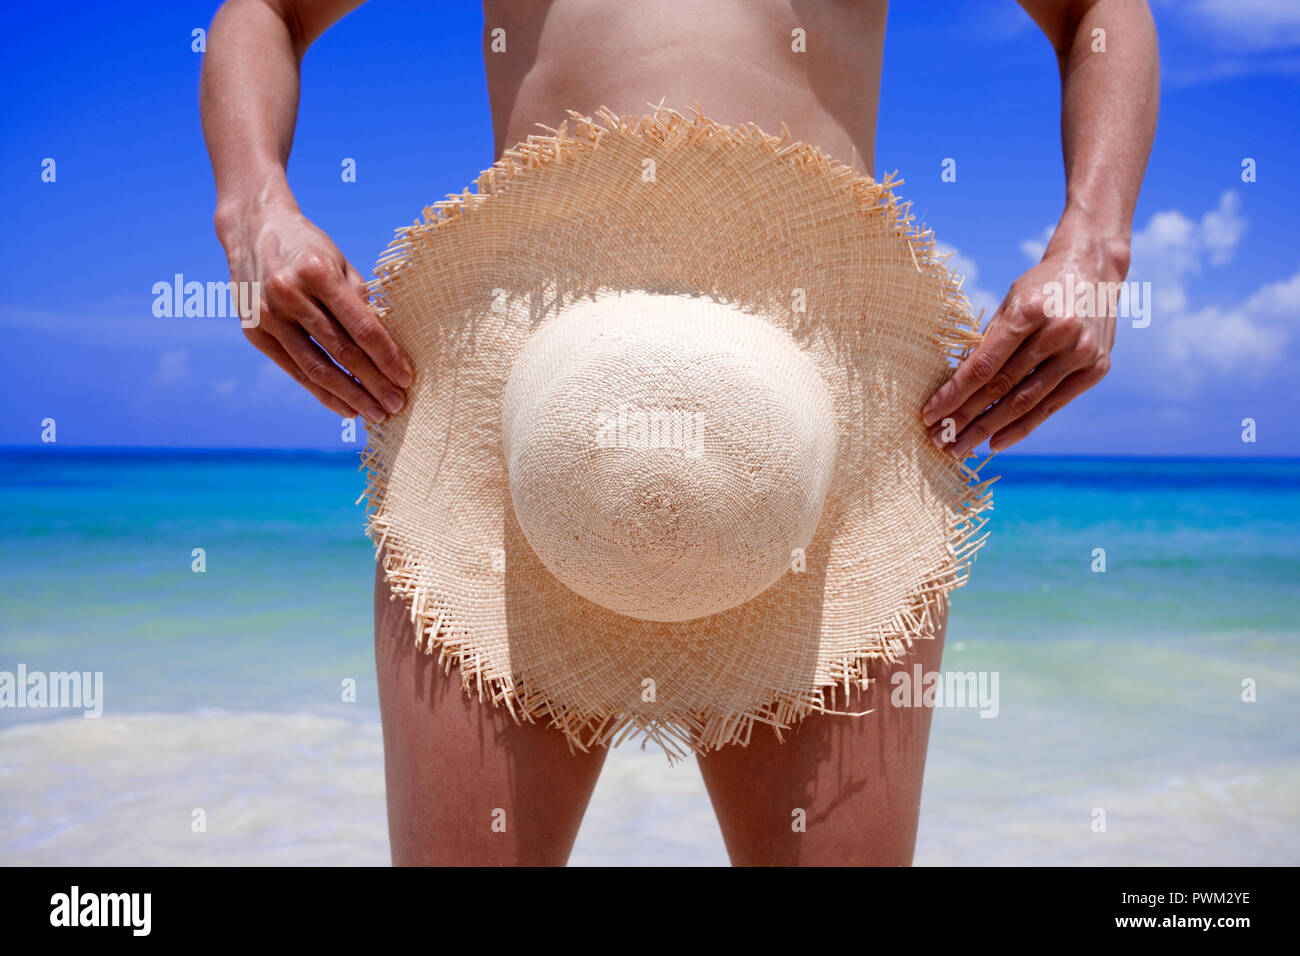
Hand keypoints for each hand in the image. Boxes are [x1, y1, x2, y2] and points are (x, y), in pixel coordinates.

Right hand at [217, 199, 412, 422]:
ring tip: (376, 413)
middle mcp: (288, 295)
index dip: (387, 357)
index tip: (407, 378)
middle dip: (373, 383)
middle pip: (341, 352)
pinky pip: (295, 372)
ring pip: (317, 369)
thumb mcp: (340, 262)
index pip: (361, 327)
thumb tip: (390, 347)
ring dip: (351, 396)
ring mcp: (267, 316)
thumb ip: (361, 301)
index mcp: (317, 272)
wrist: (252, 229)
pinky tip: (346, 407)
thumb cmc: (309, 248)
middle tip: (397, 405)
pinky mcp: (254, 333)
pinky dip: (322, 394)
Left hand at [921, 214, 1126, 456]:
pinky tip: (995, 442)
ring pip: (1025, 403)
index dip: (954, 394)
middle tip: (939, 440)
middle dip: (965, 418)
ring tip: (960, 448)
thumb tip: (954, 388)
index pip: (983, 365)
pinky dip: (1022, 427)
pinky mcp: (1096, 369)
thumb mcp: (1010, 303)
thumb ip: (988, 342)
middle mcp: (1059, 333)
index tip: (929, 414)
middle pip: (1002, 388)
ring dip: (988, 430)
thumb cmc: (1040, 288)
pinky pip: (1051, 406)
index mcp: (1030, 311)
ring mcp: (1082, 353)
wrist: (1095, 269)